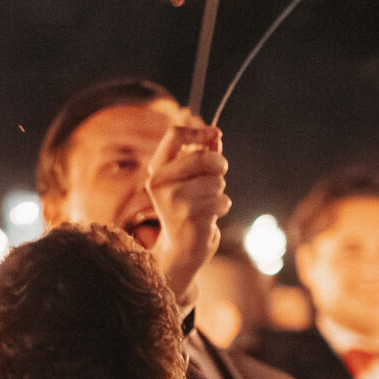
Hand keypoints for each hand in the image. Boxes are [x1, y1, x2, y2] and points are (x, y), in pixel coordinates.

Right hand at [146, 123, 231, 301]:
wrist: (180, 248)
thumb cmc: (188, 207)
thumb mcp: (189, 178)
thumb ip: (201, 154)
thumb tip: (215, 134)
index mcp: (157, 170)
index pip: (175, 135)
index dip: (199, 131)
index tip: (215, 134)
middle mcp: (159, 182)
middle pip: (202, 156)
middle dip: (219, 165)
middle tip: (218, 176)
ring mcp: (173, 200)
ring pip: (216, 180)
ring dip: (220, 191)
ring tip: (207, 203)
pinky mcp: (189, 216)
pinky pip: (221, 200)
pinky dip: (222, 207)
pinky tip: (209, 216)